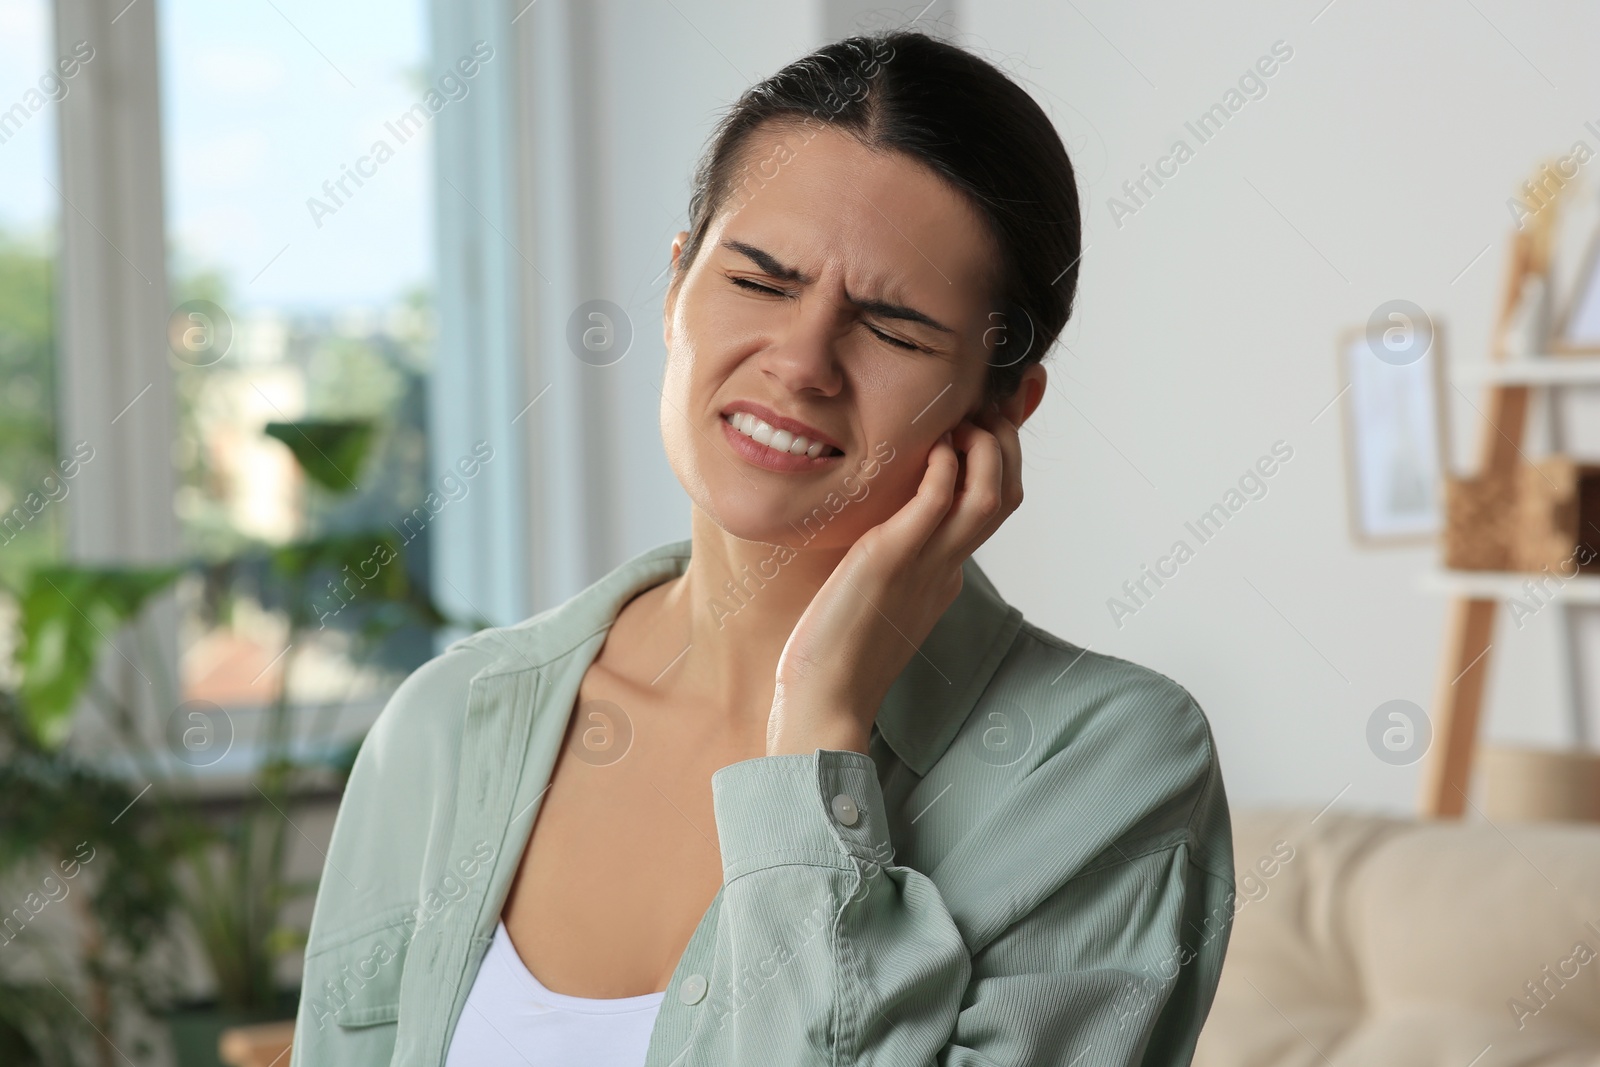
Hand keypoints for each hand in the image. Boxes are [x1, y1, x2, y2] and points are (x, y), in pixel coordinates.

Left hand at [765, 405, 1024, 756]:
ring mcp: (925, 563)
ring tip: (965, 418)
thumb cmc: (834, 657)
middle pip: (1006, 494)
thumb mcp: (873, 598)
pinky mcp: (891, 560)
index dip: (997, 459)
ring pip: (990, 495)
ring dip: (986, 448)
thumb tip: (875, 534)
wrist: (824, 704)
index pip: (991, 507)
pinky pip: (936, 502)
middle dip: (1005, 443)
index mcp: (943, 574)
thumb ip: (885, 564)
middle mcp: (945, 566)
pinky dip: (943, 467)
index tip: (982, 422)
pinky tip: (934, 446)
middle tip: (984, 408)